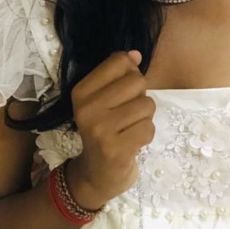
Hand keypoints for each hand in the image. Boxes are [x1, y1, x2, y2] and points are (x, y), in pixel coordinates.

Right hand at [67, 50, 154, 209]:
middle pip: (137, 82)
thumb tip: (135, 53)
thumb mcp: (103, 101)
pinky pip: (149, 128)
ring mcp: (100, 130)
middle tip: (127, 116)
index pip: (120, 61)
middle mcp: (86, 108)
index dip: (131, 74)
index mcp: (81, 91)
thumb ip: (119, 76)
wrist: (95, 174)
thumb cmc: (104, 132)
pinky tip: (133, 143)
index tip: (122, 93)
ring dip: (145, 119)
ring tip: (129, 130)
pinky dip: (146, 135)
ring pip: (147, 105)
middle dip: (140, 98)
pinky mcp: (115, 149)